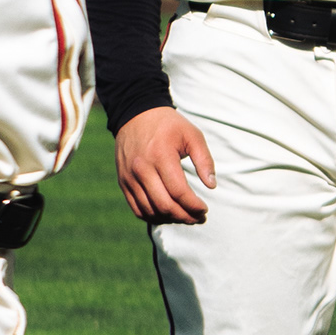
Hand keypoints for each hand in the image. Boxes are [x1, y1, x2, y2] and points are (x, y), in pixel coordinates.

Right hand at [115, 105, 216, 222]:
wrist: (136, 115)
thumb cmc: (169, 126)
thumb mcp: (192, 135)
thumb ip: (204, 160)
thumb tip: (212, 186)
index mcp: (161, 155)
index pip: (178, 191)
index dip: (193, 206)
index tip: (204, 210)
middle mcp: (142, 169)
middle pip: (164, 205)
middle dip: (185, 217)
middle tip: (198, 218)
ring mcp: (130, 177)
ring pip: (150, 210)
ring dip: (170, 219)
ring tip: (185, 217)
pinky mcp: (123, 182)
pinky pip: (137, 209)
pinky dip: (153, 217)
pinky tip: (167, 215)